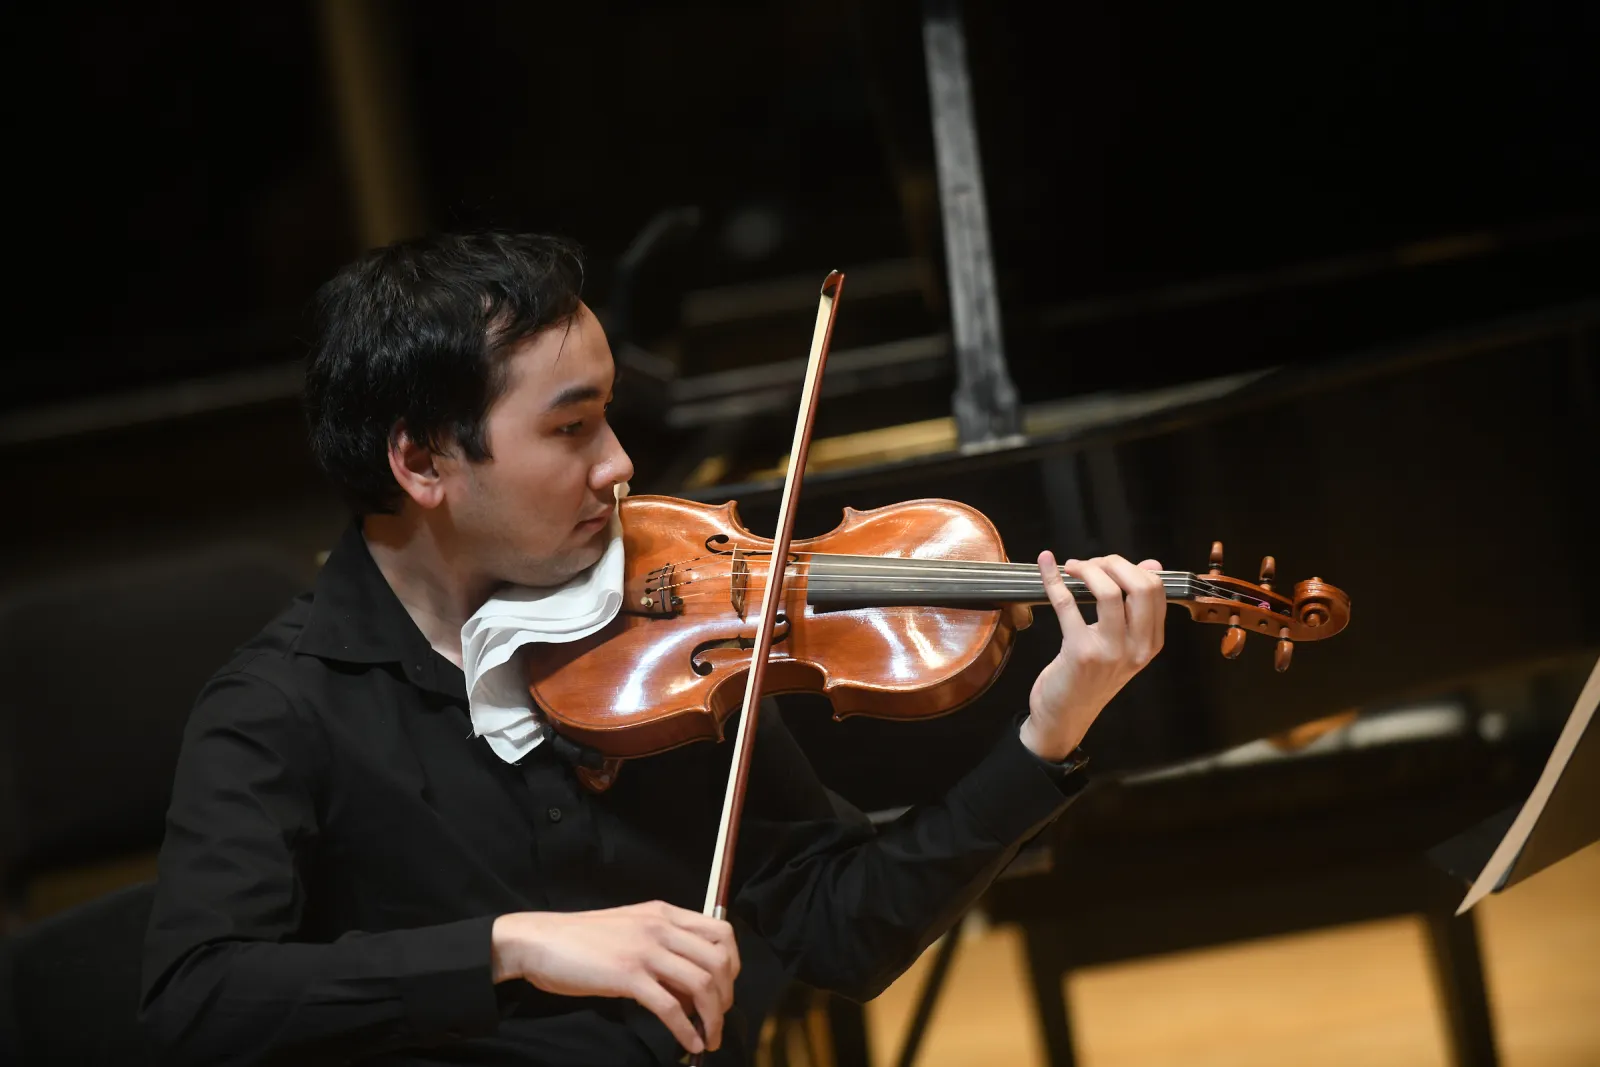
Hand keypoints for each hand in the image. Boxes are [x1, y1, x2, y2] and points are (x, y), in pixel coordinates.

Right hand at [491, 901, 739, 1053]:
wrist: (540, 941)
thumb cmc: (581, 940)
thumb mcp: (631, 931)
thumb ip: (662, 950)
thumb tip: (690, 987)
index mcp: (663, 913)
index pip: (721, 931)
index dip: (733, 964)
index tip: (726, 988)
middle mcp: (660, 927)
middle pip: (718, 961)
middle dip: (727, 997)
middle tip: (718, 1019)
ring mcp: (645, 950)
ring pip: (701, 984)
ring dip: (713, 1018)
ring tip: (710, 1038)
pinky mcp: (627, 976)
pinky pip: (670, 1007)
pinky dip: (687, 1030)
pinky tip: (690, 1043)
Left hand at [1020, 552, 1166, 760]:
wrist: (1065, 716)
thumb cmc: (1091, 677)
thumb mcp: (1122, 644)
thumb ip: (1136, 608)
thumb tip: (1152, 563)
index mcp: (1151, 643)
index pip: (1156, 590)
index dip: (1132, 567)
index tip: (1109, 565)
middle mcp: (1137, 648)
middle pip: (1140, 586)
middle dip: (1113, 564)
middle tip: (1091, 564)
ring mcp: (1111, 651)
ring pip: (1109, 591)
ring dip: (1088, 569)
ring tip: (1072, 567)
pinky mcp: (1080, 652)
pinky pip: (1067, 604)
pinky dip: (1054, 580)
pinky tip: (1046, 567)